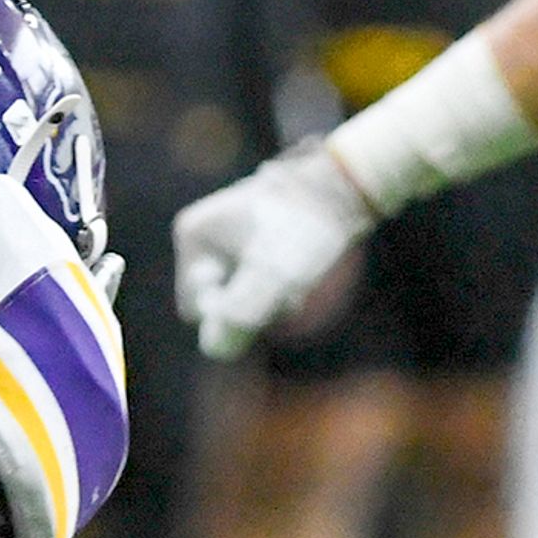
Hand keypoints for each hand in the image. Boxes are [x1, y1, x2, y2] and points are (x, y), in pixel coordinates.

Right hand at [176, 148, 376, 360]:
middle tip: (286, 284)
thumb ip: (239, 315)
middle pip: (220, 303)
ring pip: (241, 296)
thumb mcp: (272, 276)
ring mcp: (228, 236)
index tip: (265, 287)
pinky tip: (302, 271)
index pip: (196, 308)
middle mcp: (204, 234)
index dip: (230, 312)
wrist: (344, 188)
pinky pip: (258, 282)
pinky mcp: (255, 240)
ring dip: (271, 298)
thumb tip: (216, 349)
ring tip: (299, 275)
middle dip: (253, 304)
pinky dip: (280, 285)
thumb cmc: (304, 229)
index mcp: (192, 235)